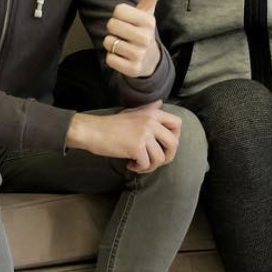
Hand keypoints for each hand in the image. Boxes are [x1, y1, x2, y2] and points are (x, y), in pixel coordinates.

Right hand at [66, 101, 182, 172]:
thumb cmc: (112, 123)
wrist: (93, 131)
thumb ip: (149, 109)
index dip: (175, 137)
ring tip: (139, 163)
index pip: (178, 124)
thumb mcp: (132, 112)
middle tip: (155, 160)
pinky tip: (130, 164)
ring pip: (160, 158)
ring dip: (151, 166)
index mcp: (153, 113)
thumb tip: (160, 103)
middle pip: (174, 143)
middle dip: (167, 156)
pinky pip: (147, 164)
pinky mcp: (136, 147)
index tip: (163, 145)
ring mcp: (144, 134)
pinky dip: (139, 168)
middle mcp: (151, 122)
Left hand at [103, 0, 169, 78]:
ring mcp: (139, 55)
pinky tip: (123, 57)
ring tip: (123, 45)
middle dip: (113, 29)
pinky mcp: (132, 69)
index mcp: (148, 21)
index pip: (118, 10)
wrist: (149, 60)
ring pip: (108, 42)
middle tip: (124, 33)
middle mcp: (146, 38)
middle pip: (111, 25)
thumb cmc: (143, 30)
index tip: (127, 20)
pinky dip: (112, 57)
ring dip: (112, 43)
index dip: (118, 15)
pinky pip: (109, 59)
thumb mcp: (148, 12)